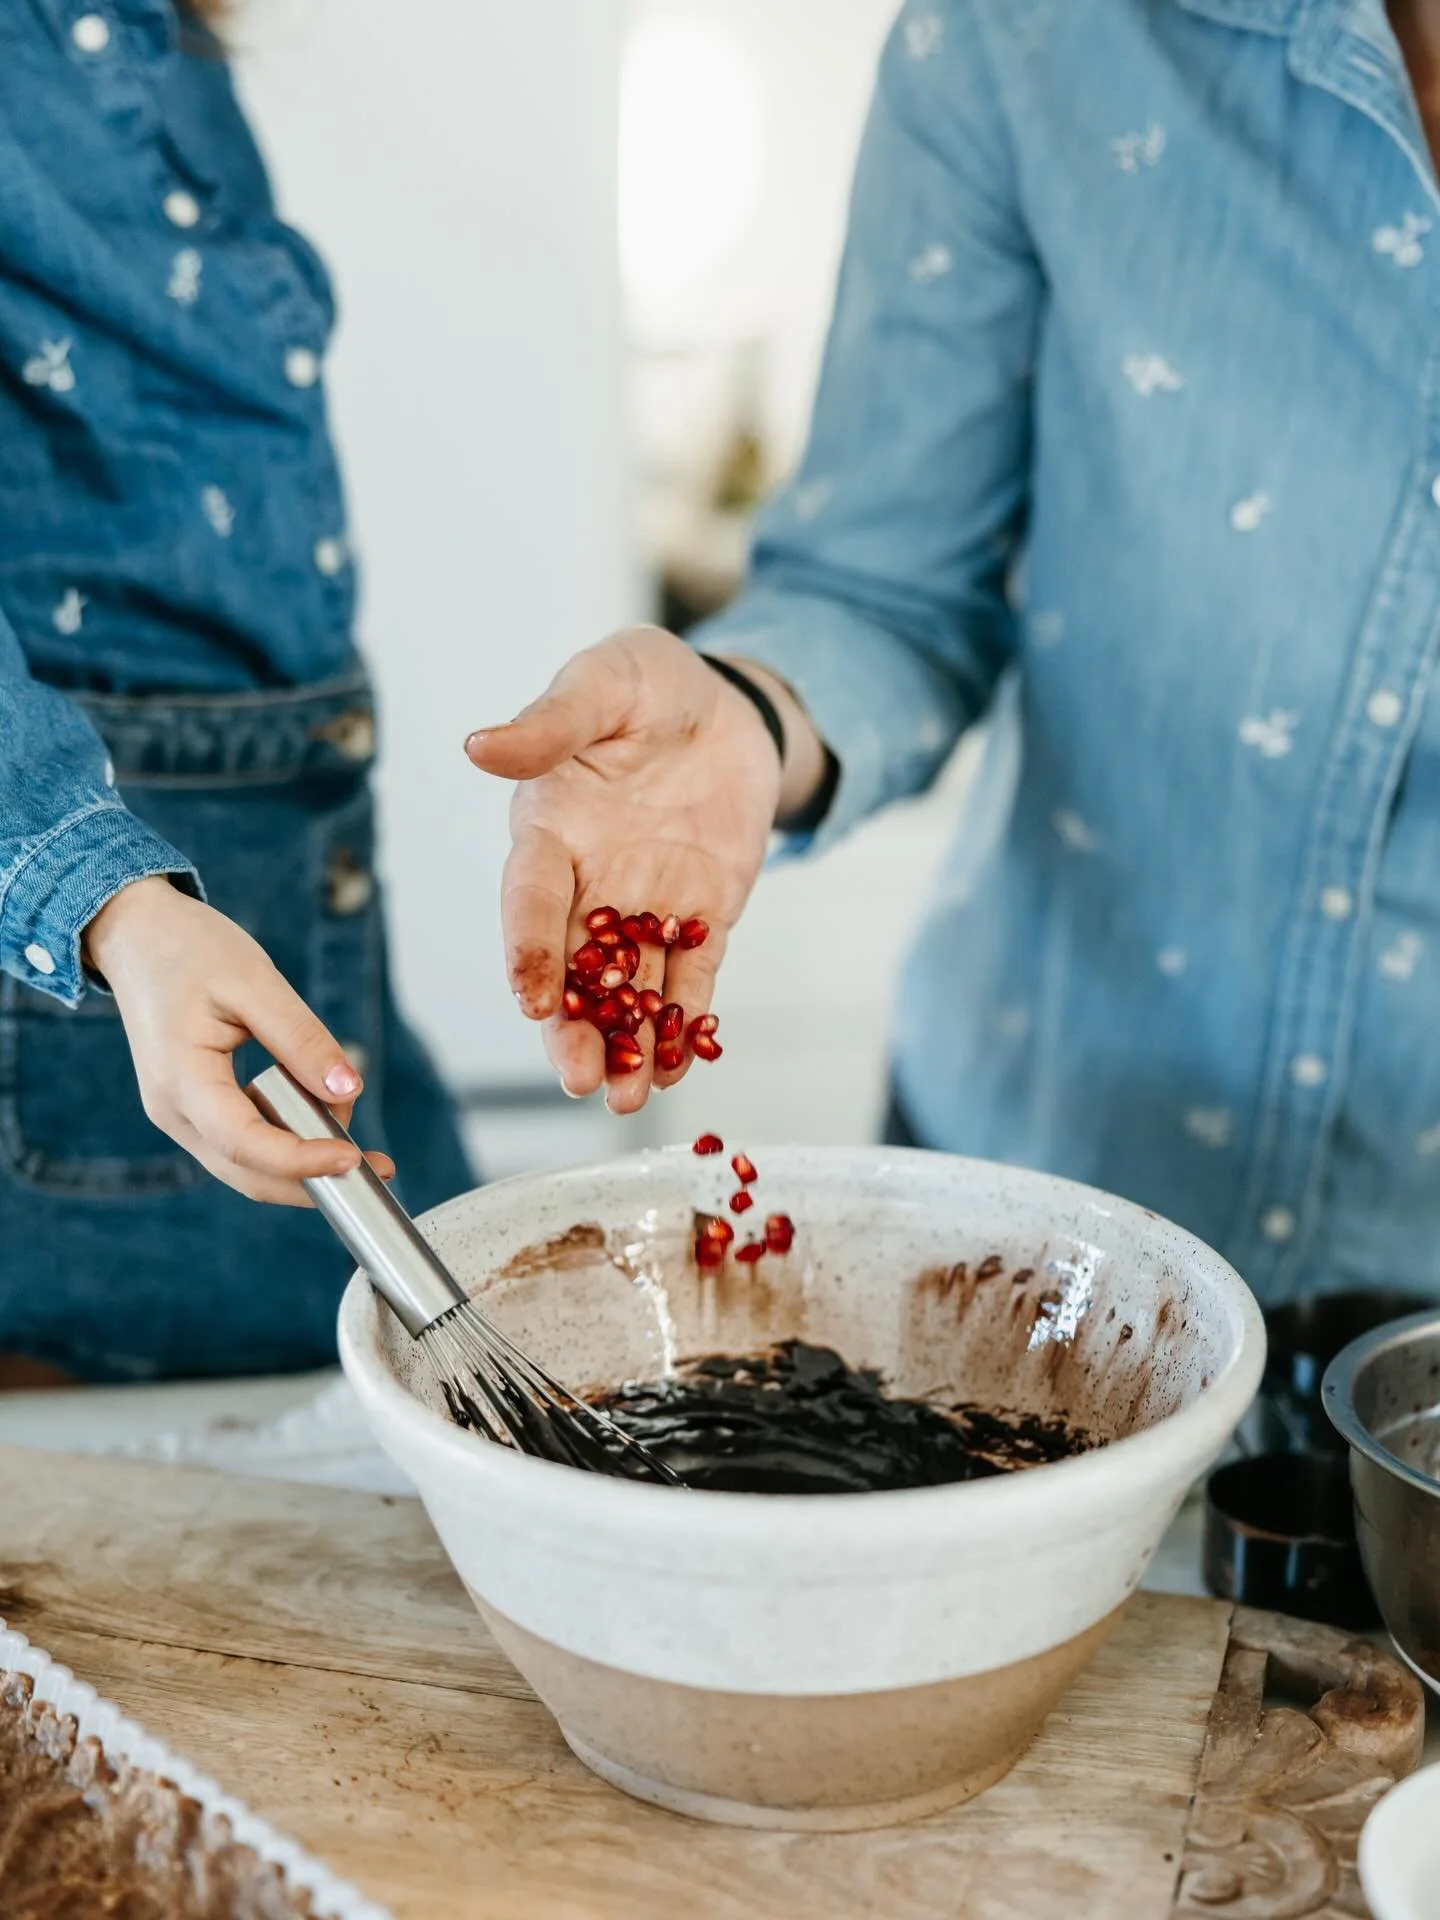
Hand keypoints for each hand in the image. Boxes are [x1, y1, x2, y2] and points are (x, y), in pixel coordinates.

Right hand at [85, 877, 394, 1204]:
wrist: (139, 938)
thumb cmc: (189, 950)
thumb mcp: (255, 982)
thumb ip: (301, 1038)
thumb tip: (348, 1089)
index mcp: (180, 1079)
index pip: (245, 1144)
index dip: (302, 1161)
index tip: (354, 1159)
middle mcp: (173, 1112)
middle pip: (249, 1174)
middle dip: (314, 1177)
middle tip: (380, 1164)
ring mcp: (180, 1116)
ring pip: (248, 1166)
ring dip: (303, 1159)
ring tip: (347, 1110)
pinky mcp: (195, 1110)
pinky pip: (245, 1143)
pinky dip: (287, 1137)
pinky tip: (320, 1108)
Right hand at [464, 626, 824, 1108]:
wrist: (728, 701)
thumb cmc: (647, 681)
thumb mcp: (603, 682)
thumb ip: (550, 723)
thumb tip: (479, 746)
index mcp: (549, 828)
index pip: (529, 900)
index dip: (527, 951)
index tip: (530, 1000)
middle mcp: (588, 879)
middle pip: (572, 965)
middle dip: (573, 1026)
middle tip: (577, 1080)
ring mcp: (644, 903)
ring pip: (628, 986)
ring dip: (627, 1042)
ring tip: (627, 1097)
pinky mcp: (701, 914)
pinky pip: (690, 976)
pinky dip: (684, 1020)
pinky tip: (678, 1067)